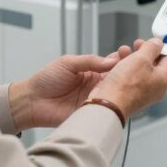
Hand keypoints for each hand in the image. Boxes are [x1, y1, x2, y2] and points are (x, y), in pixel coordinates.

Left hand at [10, 46, 132, 130]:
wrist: (31, 101)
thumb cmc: (46, 80)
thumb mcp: (68, 63)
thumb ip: (90, 61)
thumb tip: (111, 60)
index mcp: (91, 72)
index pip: (112, 64)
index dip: (122, 59)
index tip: (130, 53)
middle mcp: (96, 86)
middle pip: (117, 79)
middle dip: (127, 72)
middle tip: (135, 66)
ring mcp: (94, 100)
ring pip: (115, 94)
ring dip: (122, 88)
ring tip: (130, 81)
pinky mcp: (91, 113)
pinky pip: (105, 109)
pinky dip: (112, 104)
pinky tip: (118, 98)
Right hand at [88, 38, 166, 118]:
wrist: (107, 105)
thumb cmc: (125, 86)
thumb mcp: (141, 58)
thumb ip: (152, 48)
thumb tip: (158, 43)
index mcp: (164, 78)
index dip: (164, 45)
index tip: (156, 38)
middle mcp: (157, 86)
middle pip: (156, 62)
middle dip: (146, 50)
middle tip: (138, 43)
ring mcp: (145, 91)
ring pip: (142, 68)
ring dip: (134, 57)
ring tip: (124, 51)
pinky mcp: (133, 94)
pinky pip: (133, 76)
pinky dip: (127, 67)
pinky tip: (118, 62)